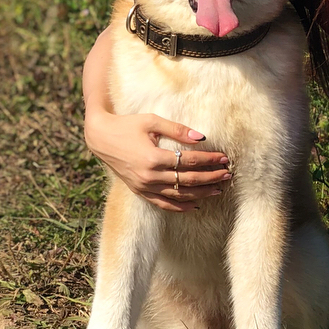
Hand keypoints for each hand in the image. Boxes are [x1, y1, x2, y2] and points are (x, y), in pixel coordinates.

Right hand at [84, 110, 230, 212]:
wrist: (100, 137)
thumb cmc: (128, 125)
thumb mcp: (152, 121)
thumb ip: (178, 130)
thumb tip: (202, 137)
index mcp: (154, 158)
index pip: (190, 161)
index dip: (210, 160)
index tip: (225, 158)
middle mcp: (149, 176)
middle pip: (188, 181)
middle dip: (210, 178)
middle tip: (228, 175)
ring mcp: (144, 186)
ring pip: (178, 196)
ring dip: (200, 194)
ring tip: (218, 190)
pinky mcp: (139, 191)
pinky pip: (163, 204)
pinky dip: (180, 206)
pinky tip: (195, 205)